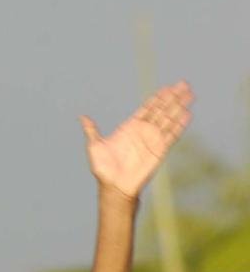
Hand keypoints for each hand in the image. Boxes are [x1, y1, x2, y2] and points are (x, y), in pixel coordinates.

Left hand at [80, 81, 192, 199]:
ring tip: (190, 94)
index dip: (157, 98)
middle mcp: (143, 131)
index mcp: (129, 128)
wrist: (114, 186)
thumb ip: (92, 131)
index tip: (167, 88)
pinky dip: (179, 125)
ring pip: (169, 119)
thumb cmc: (103, 169)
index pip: (147, 109)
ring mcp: (152, 140)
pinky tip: (187, 114)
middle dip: (172, 97)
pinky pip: (171, 135)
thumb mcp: (95, 146)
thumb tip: (82, 117)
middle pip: (161, 110)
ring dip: (179, 107)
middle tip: (183, 84)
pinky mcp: (159, 150)